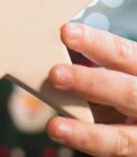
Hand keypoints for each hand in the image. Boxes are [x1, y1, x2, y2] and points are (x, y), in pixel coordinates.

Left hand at [47, 23, 136, 155]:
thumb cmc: (118, 89)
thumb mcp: (113, 73)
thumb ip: (88, 65)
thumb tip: (49, 51)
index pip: (123, 53)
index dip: (95, 43)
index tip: (66, 32)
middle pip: (127, 92)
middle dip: (90, 82)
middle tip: (55, 74)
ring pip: (121, 137)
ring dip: (85, 132)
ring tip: (55, 126)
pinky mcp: (133, 150)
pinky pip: (111, 151)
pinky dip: (85, 142)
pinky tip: (62, 134)